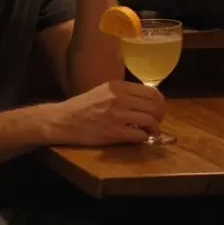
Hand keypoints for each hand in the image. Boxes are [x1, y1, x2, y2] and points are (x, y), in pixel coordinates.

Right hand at [43, 80, 163, 145]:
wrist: (64, 120)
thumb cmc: (83, 106)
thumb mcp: (104, 91)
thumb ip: (123, 93)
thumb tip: (146, 101)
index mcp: (118, 86)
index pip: (151, 92)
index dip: (159, 102)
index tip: (158, 109)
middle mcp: (120, 98)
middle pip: (154, 106)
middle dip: (159, 116)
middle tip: (156, 122)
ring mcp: (117, 116)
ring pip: (150, 120)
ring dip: (154, 128)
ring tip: (151, 132)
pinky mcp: (114, 133)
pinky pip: (139, 135)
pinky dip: (144, 138)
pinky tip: (140, 138)